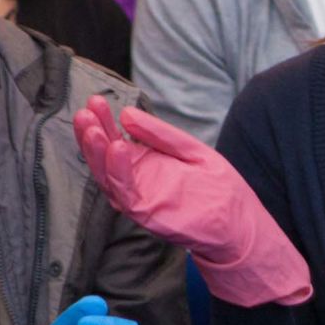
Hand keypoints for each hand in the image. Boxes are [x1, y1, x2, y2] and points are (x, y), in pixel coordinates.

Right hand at [74, 95, 310, 306]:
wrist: (240, 223)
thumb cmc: (216, 189)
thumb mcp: (191, 151)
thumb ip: (161, 134)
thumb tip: (126, 113)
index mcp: (143, 166)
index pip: (114, 141)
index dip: (103, 122)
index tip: (95, 101)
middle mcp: (135, 183)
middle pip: (104, 158)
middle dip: (92, 135)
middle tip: (84, 112)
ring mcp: (139, 199)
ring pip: (108, 176)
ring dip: (98, 152)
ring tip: (92, 128)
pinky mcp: (148, 214)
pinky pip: (127, 192)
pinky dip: (119, 171)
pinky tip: (118, 148)